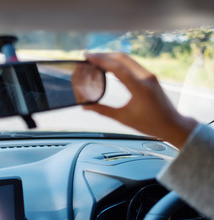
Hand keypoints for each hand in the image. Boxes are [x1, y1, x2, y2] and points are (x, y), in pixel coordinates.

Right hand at [81, 52, 197, 148]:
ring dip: (110, 57)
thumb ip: (103, 110)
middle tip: (88, 56)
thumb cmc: (150, 124)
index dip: (101, 60)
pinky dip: (118, 62)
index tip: (88, 57)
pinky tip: (109, 65)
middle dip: (103, 55)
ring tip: (95, 59)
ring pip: (127, 59)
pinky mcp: (149, 76)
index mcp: (140, 87)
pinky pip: (131, 64)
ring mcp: (149, 75)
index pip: (117, 68)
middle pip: (121, 58)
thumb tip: (86, 107)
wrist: (172, 124)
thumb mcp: (123, 118)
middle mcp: (146, 77)